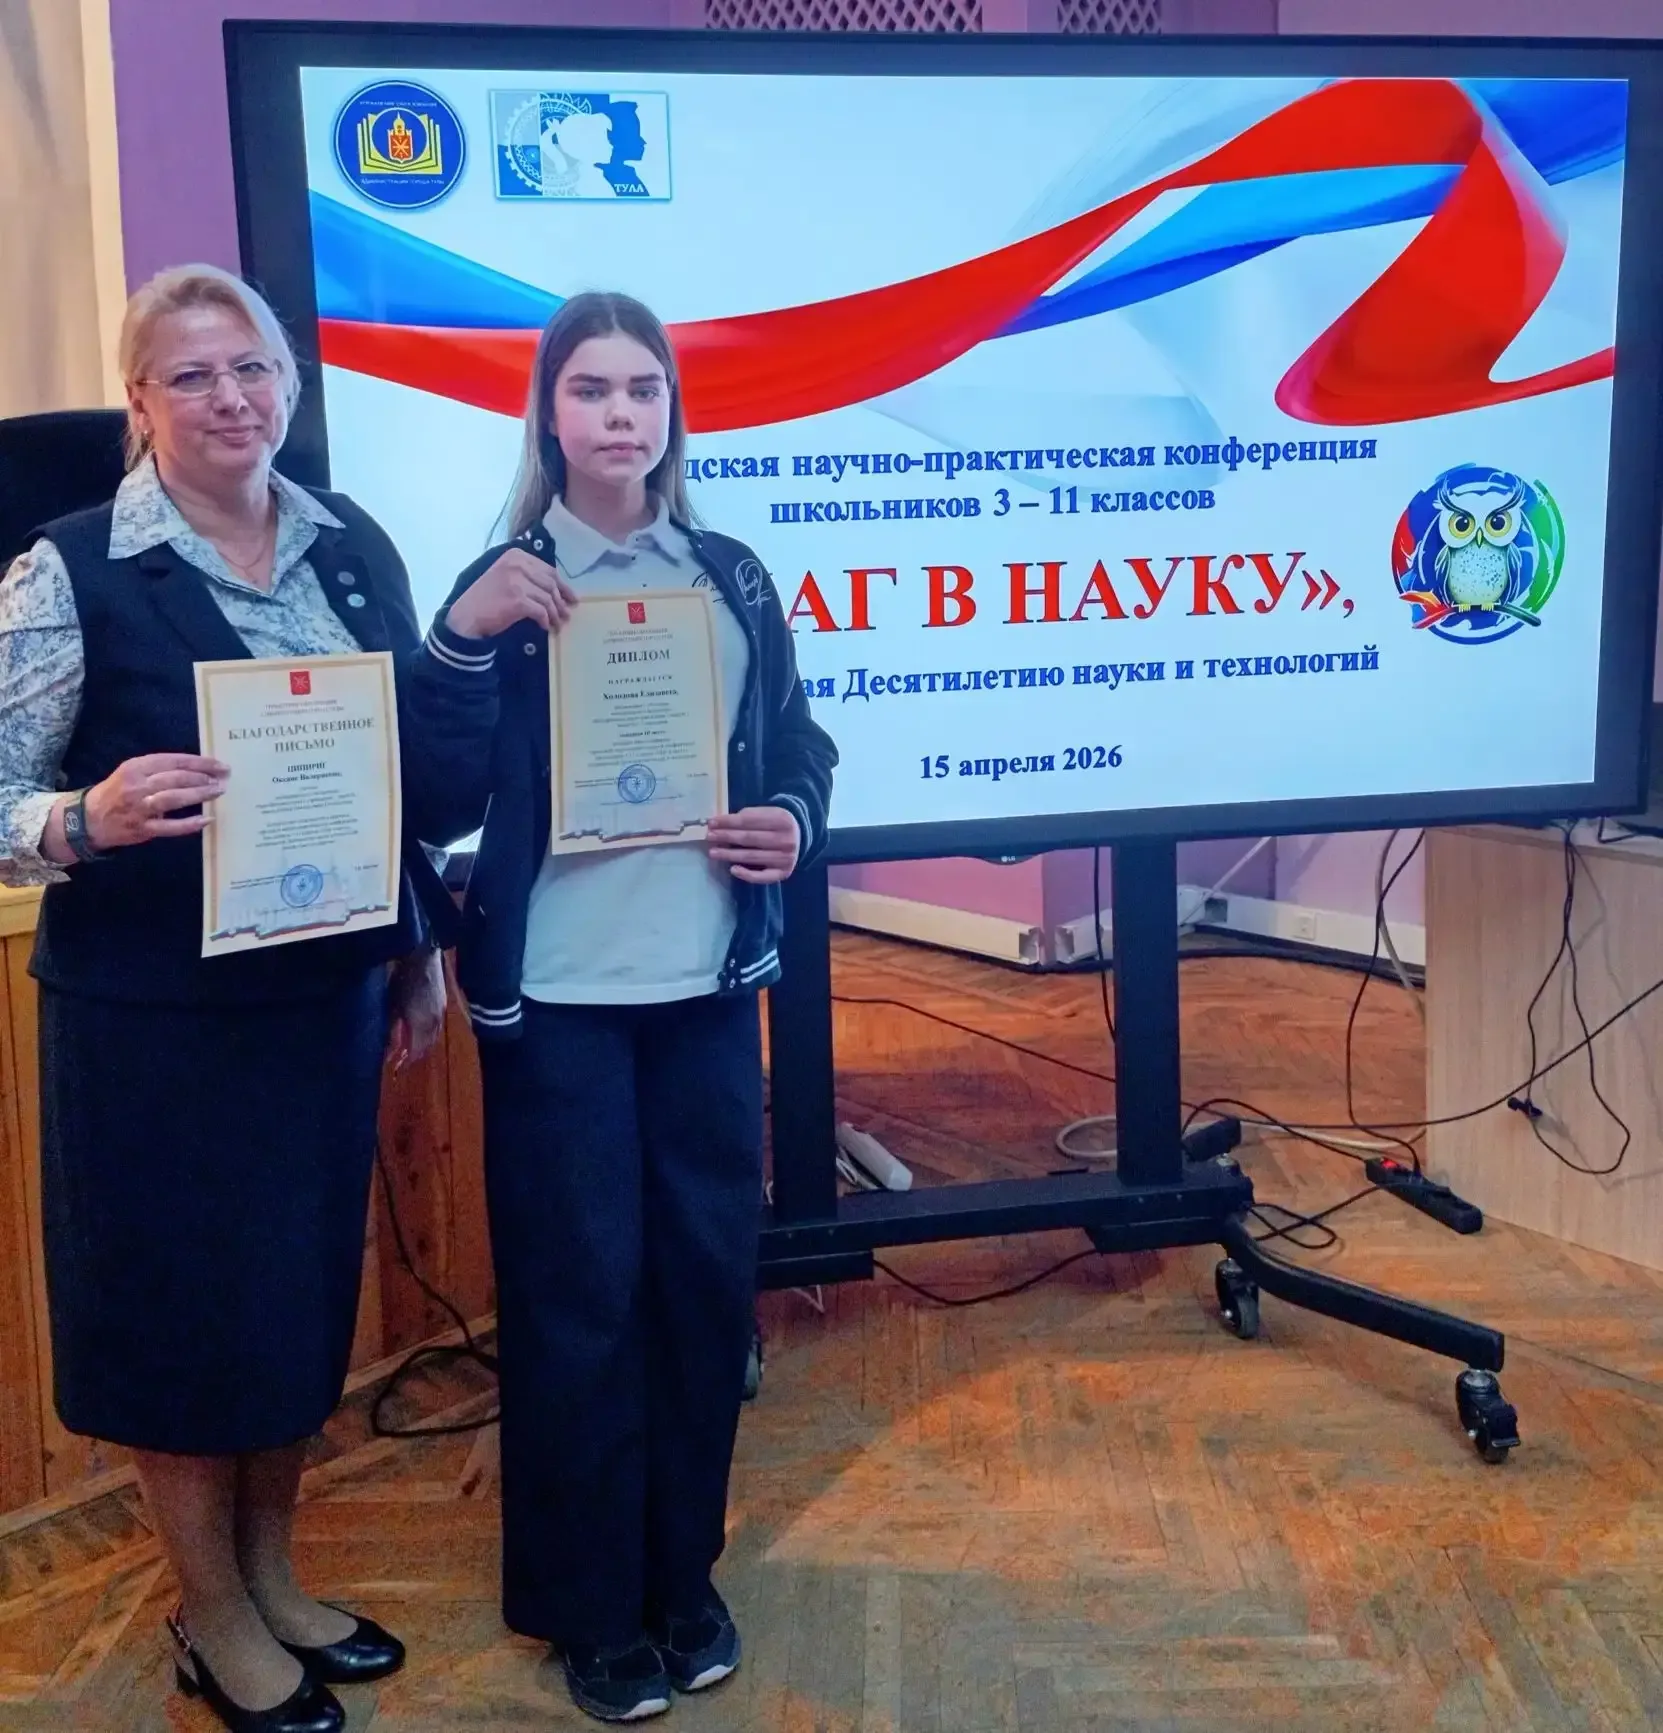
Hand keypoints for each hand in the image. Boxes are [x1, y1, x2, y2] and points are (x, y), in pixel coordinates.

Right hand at [82, 753, 229, 850]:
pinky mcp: (143, 828)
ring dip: (199, 794)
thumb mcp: (132, 772)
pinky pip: (170, 826)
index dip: (199, 762)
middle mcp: (138, 785)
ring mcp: (140, 808)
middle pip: (176, 778)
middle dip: (203, 777)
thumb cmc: (117, 791)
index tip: (219, 765)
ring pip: (174, 798)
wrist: (89, 818)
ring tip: (217, 792)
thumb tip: (196, 768)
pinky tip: (207, 819)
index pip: (174, 761)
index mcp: (136, 767)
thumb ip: (159, 769)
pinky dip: (190, 824)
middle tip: (222, 779)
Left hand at [387, 947, 447, 1070]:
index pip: (416, 1050)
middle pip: (427, 1046)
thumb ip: (394, 1028)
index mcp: (420, 1022)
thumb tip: (392, 1047)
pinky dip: (429, 1033)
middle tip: (404, 1058)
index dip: (408, 1060)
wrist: (423, 956)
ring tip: (412, 1046)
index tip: (398, 1066)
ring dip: (424, 1044)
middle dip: (416, 1054)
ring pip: (434, 1036)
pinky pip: (437, 1026)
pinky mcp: (443, 1004)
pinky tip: (421, 1030)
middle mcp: (434, 1021)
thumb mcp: (394, 1004)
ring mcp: (441, 1013)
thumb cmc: (403, 978)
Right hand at [445, 550, 577, 638]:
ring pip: (548, 598)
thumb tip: (555, 588)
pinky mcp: (518, 600)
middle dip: (561, 601)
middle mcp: (517, 565)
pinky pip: (541, 611)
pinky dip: (546, 620)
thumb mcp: (504, 576)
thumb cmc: (485, 598)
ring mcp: (517, 581)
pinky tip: (545, 627)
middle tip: (567, 614)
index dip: (562, 585)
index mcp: (516, 556)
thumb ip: (526, 575)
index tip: (571, 597)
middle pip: (551, 583)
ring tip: (558, 624)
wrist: (466, 616)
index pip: (548, 570)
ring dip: (555, 614)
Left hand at [707, 805, 799, 884]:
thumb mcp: (768, 813)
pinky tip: (733, 870)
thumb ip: (748, 817)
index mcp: (782, 820)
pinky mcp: (783, 873)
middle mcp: (786, 840)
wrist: (800, 838)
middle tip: (709, 837)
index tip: (712, 822)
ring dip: (729, 854)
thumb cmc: (776, 824)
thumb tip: (719, 823)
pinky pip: (762, 877)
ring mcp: (785, 858)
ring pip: (752, 856)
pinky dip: (747, 875)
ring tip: (713, 852)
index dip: (728, 821)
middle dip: (726, 836)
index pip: (749, 820)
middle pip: (749, 838)